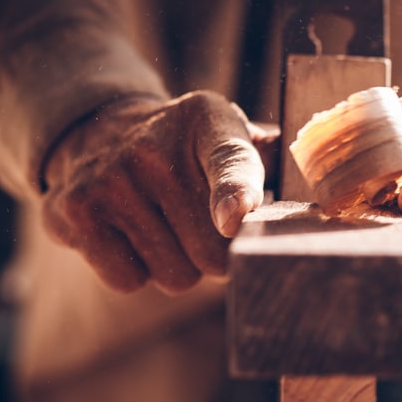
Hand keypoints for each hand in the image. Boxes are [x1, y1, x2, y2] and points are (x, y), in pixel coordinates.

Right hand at [41, 90, 272, 292]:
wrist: (99, 130)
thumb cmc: (185, 148)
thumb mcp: (227, 132)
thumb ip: (270, 159)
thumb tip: (326, 186)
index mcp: (208, 120)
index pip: (229, 162)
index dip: (235, 193)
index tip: (235, 218)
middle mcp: (154, 146)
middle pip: (212, 252)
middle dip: (215, 254)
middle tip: (199, 224)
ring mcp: (110, 178)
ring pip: (174, 275)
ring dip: (177, 265)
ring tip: (163, 225)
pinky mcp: (75, 210)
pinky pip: (129, 280)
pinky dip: (136, 271)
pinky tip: (129, 234)